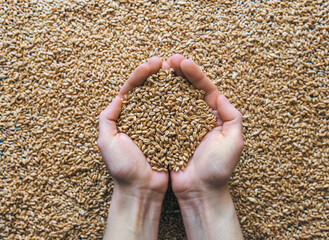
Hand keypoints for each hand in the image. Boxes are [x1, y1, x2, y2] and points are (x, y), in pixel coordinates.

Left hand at [98, 57, 168, 239]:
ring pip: (161, 100)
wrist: (141, 190)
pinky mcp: (168, 133)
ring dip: (168, 85)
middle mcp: (139, 118)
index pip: (132, 90)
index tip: (152, 64)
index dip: (140, 75)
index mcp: (123, 118)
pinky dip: (178, 103)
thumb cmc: (123, 169)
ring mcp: (155, 125)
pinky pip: (173, 115)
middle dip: (155, 75)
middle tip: (165, 62)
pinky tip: (185, 92)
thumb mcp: (107, 142)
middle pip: (147, 91)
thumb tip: (118, 98)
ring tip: (176, 72)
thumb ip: (107, 119)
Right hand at [164, 54, 243, 239]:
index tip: (182, 62)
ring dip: (165, 84)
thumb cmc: (218, 170)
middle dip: (178, 73)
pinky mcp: (168, 134)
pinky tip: (147, 93)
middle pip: (187, 89)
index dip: (194, 73)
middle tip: (166, 61)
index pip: (204, 88)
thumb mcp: (234, 141)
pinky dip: (155, 103)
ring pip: (173, 99)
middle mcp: (197, 117)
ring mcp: (181, 124)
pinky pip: (161, 115)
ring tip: (155, 71)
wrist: (200, 191)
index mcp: (214, 115)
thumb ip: (231, 116)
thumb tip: (218, 95)